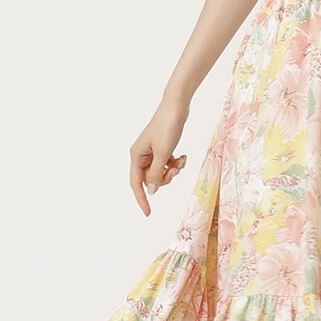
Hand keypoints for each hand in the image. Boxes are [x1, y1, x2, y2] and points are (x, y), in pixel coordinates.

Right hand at [129, 98, 189, 215]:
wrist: (177, 106)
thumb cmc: (168, 127)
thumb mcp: (163, 153)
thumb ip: (157, 173)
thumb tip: (152, 191)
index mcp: (136, 156)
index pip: (136, 183)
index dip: (142, 199)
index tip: (148, 213)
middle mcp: (141, 155)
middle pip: (150, 179)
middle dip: (164, 178)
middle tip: (175, 170)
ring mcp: (152, 151)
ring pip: (160, 172)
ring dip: (172, 171)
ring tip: (181, 161)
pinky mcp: (162, 148)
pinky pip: (167, 163)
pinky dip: (176, 163)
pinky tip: (184, 156)